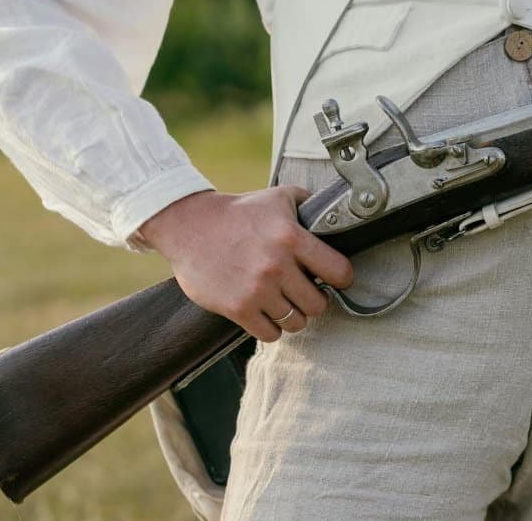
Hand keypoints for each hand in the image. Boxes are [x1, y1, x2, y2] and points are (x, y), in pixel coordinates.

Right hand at [139, 188, 353, 341]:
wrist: (189, 224)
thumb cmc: (238, 211)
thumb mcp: (279, 196)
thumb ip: (311, 203)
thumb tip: (338, 211)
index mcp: (292, 238)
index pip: (339, 271)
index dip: (342, 278)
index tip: (334, 278)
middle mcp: (276, 266)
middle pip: (319, 304)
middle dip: (315, 299)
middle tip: (304, 291)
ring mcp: (256, 290)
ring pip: (296, 322)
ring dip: (293, 315)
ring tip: (284, 302)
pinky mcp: (236, 308)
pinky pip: (269, 334)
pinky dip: (271, 328)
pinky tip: (266, 313)